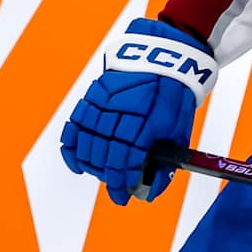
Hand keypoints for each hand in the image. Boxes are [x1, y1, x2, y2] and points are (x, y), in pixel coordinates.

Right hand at [60, 17, 216, 203]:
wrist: (165, 55)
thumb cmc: (175, 95)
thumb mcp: (178, 130)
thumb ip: (165, 161)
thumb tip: (153, 191)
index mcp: (145, 121)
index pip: (126, 161)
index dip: (123, 183)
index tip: (124, 197)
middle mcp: (120, 113)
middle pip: (105, 155)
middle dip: (110, 179)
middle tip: (117, 190)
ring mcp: (103, 103)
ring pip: (87, 144)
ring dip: (93, 166)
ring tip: (104, 176)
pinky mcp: (92, 96)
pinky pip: (75, 126)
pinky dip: (72, 148)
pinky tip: (77, 164)